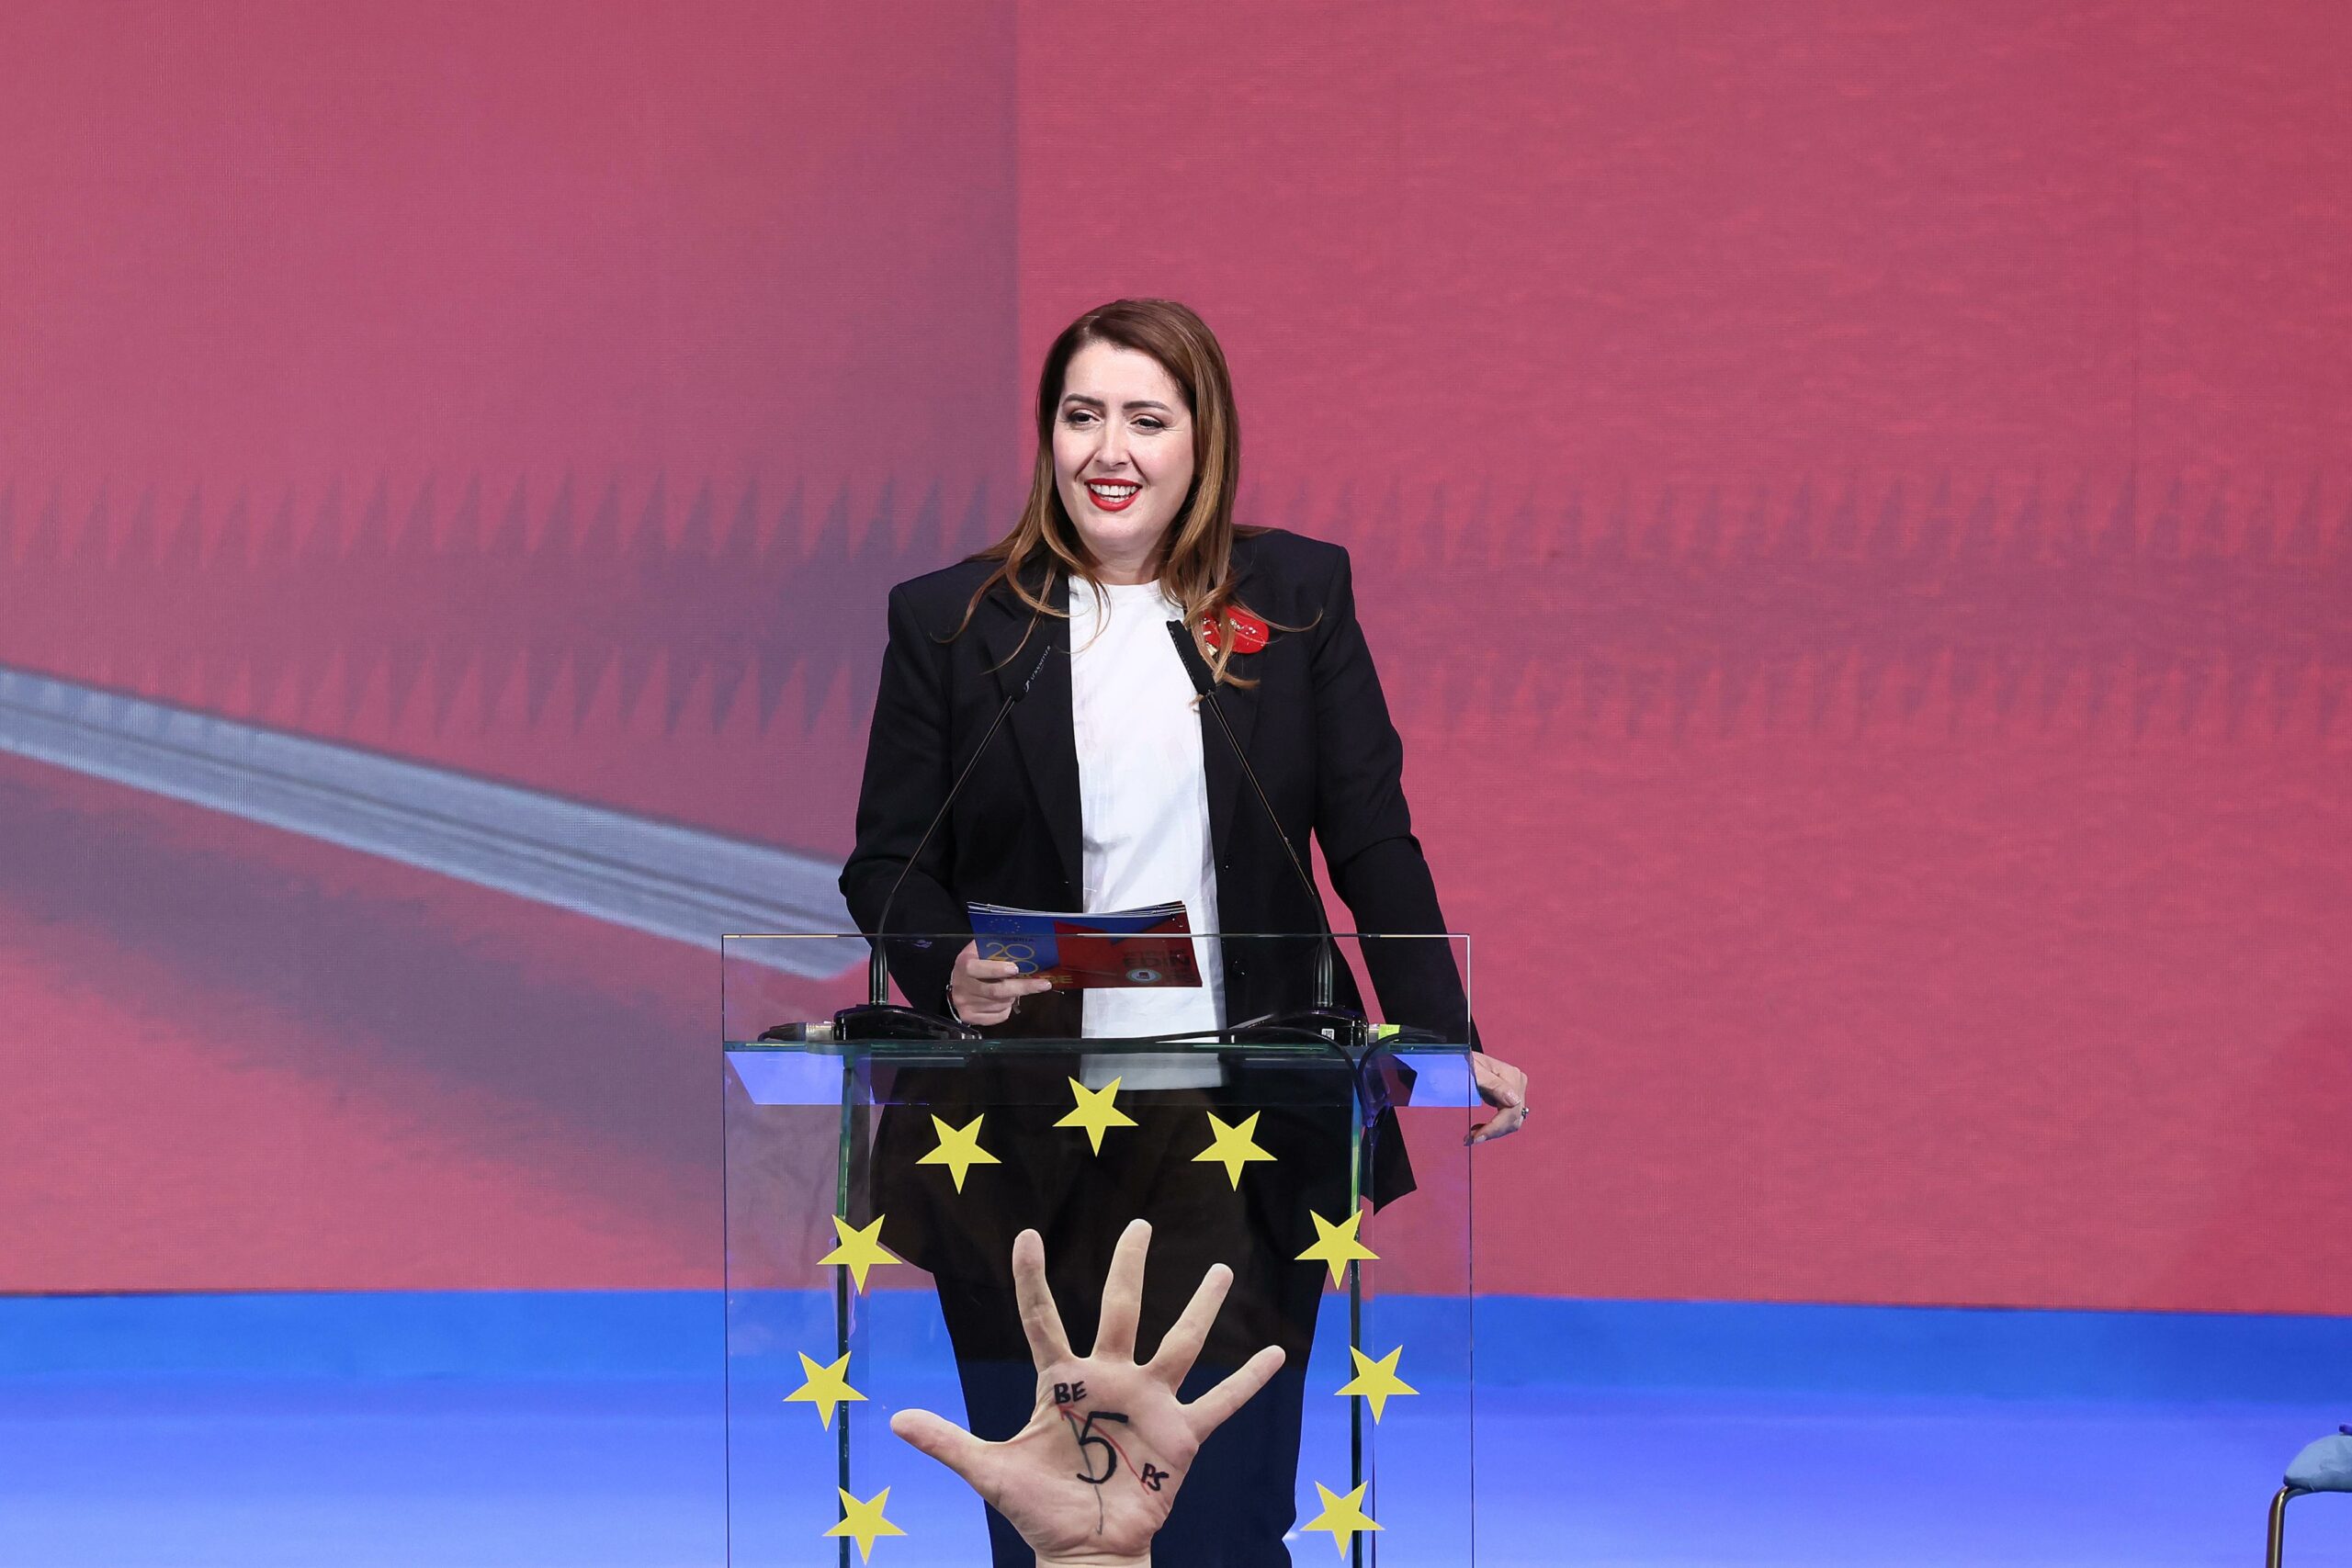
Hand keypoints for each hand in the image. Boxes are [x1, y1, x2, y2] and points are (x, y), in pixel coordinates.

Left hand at [891, 1220, 1285, 1567]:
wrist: (1085, 1552)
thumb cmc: (1039, 1510)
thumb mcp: (991, 1472)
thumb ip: (948, 1443)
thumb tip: (893, 1424)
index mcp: (1061, 1383)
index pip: (1042, 1318)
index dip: (1032, 1279)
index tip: (1028, 1235)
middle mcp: (1108, 1380)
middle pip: (1119, 1310)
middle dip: (1127, 1266)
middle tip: (1138, 1222)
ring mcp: (1148, 1403)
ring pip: (1179, 1343)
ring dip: (1201, 1307)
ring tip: (1222, 1269)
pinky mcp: (1180, 1436)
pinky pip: (1220, 1402)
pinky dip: (1247, 1381)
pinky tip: (1275, 1353)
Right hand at [948, 940, 1054, 1025]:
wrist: (955, 984)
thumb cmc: (974, 963)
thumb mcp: (980, 950)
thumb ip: (996, 948)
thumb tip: (1023, 947)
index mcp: (964, 964)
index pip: (977, 968)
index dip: (996, 969)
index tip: (1016, 969)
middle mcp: (962, 986)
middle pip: (995, 991)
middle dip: (1022, 987)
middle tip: (1042, 984)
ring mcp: (965, 1004)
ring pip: (1000, 1004)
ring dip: (1014, 996)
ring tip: (1016, 988)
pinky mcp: (970, 1017)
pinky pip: (998, 1016)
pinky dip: (1007, 1009)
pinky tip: (1006, 1000)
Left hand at [1466, 1051, 1529, 1143]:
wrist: (1461, 1057)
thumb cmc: (1463, 1060)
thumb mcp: (1473, 1071)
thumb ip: (1493, 1084)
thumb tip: (1513, 1101)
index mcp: (1512, 1076)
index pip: (1511, 1110)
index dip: (1495, 1127)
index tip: (1476, 1137)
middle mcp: (1518, 1083)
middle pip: (1514, 1118)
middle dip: (1493, 1131)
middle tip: (1470, 1139)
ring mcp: (1516, 1090)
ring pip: (1512, 1122)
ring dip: (1494, 1132)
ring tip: (1472, 1136)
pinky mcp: (1509, 1096)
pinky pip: (1507, 1118)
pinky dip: (1494, 1126)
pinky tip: (1479, 1129)